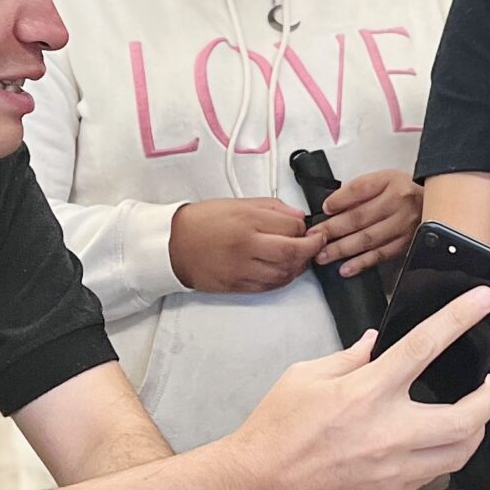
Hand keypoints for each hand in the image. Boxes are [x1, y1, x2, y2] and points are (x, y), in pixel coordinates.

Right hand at [170, 198, 324, 294]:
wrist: (174, 244)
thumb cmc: (203, 221)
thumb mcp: (238, 204)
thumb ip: (273, 208)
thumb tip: (299, 217)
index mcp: (247, 220)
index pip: (292, 227)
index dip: (306, 228)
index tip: (309, 228)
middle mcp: (246, 246)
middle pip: (293, 252)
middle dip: (312, 249)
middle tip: (316, 244)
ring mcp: (242, 268)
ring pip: (285, 273)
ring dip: (299, 266)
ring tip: (300, 257)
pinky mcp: (237, 285)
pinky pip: (270, 286)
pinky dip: (283, 279)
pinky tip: (283, 269)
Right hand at [216, 285, 489, 489]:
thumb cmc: (272, 432)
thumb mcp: (303, 377)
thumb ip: (348, 358)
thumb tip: (374, 344)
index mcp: (365, 393)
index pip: (424, 347)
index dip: (459, 318)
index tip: (483, 300)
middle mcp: (388, 432)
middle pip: (467, 417)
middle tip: (488, 384)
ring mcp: (394, 468)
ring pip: (461, 451)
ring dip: (475, 429)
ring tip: (472, 413)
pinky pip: (435, 472)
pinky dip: (446, 453)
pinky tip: (439, 441)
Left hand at [318, 169, 421, 277]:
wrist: (434, 204)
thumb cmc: (404, 192)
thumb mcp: (383, 180)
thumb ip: (359, 190)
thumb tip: (332, 207)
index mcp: (390, 182)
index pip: (360, 189)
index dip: (339, 200)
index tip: (324, 210)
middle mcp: (398, 203)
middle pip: (359, 216)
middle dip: (332, 229)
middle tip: (315, 237)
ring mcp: (403, 226)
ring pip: (367, 239)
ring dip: (342, 249)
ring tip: (323, 255)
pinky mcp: (406, 244)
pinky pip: (380, 255)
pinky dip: (361, 263)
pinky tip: (346, 268)